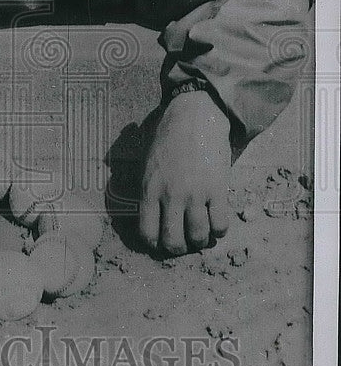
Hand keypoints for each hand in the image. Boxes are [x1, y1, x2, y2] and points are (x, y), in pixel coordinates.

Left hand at [139, 90, 231, 255]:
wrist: (195, 117)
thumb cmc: (168, 138)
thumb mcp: (146, 163)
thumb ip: (146, 188)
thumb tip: (147, 213)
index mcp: (149, 190)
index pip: (147, 232)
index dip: (155, 245)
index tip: (161, 243)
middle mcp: (170, 196)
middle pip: (173, 240)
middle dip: (178, 248)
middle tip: (183, 242)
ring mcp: (195, 194)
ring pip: (198, 236)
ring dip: (200, 241)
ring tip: (202, 235)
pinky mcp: (218, 189)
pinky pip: (220, 224)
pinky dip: (219, 231)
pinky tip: (217, 224)